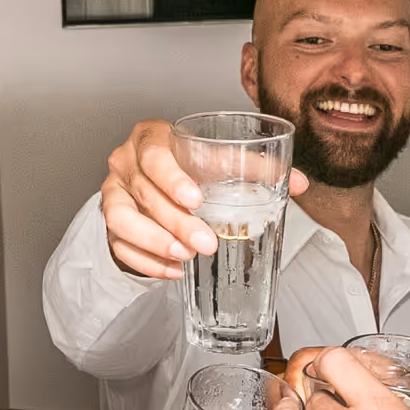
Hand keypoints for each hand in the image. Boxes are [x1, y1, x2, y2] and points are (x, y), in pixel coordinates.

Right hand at [100, 119, 309, 279]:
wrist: (156, 180)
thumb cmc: (188, 165)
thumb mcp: (218, 160)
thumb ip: (257, 168)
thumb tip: (299, 183)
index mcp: (151, 138)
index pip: (153, 154)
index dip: (172, 178)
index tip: (195, 200)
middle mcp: (125, 162)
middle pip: (144, 192)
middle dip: (175, 221)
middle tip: (205, 242)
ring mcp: (113, 193)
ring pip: (121, 220)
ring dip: (154, 242)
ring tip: (184, 257)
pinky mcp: (110, 223)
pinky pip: (119, 246)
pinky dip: (146, 262)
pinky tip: (173, 271)